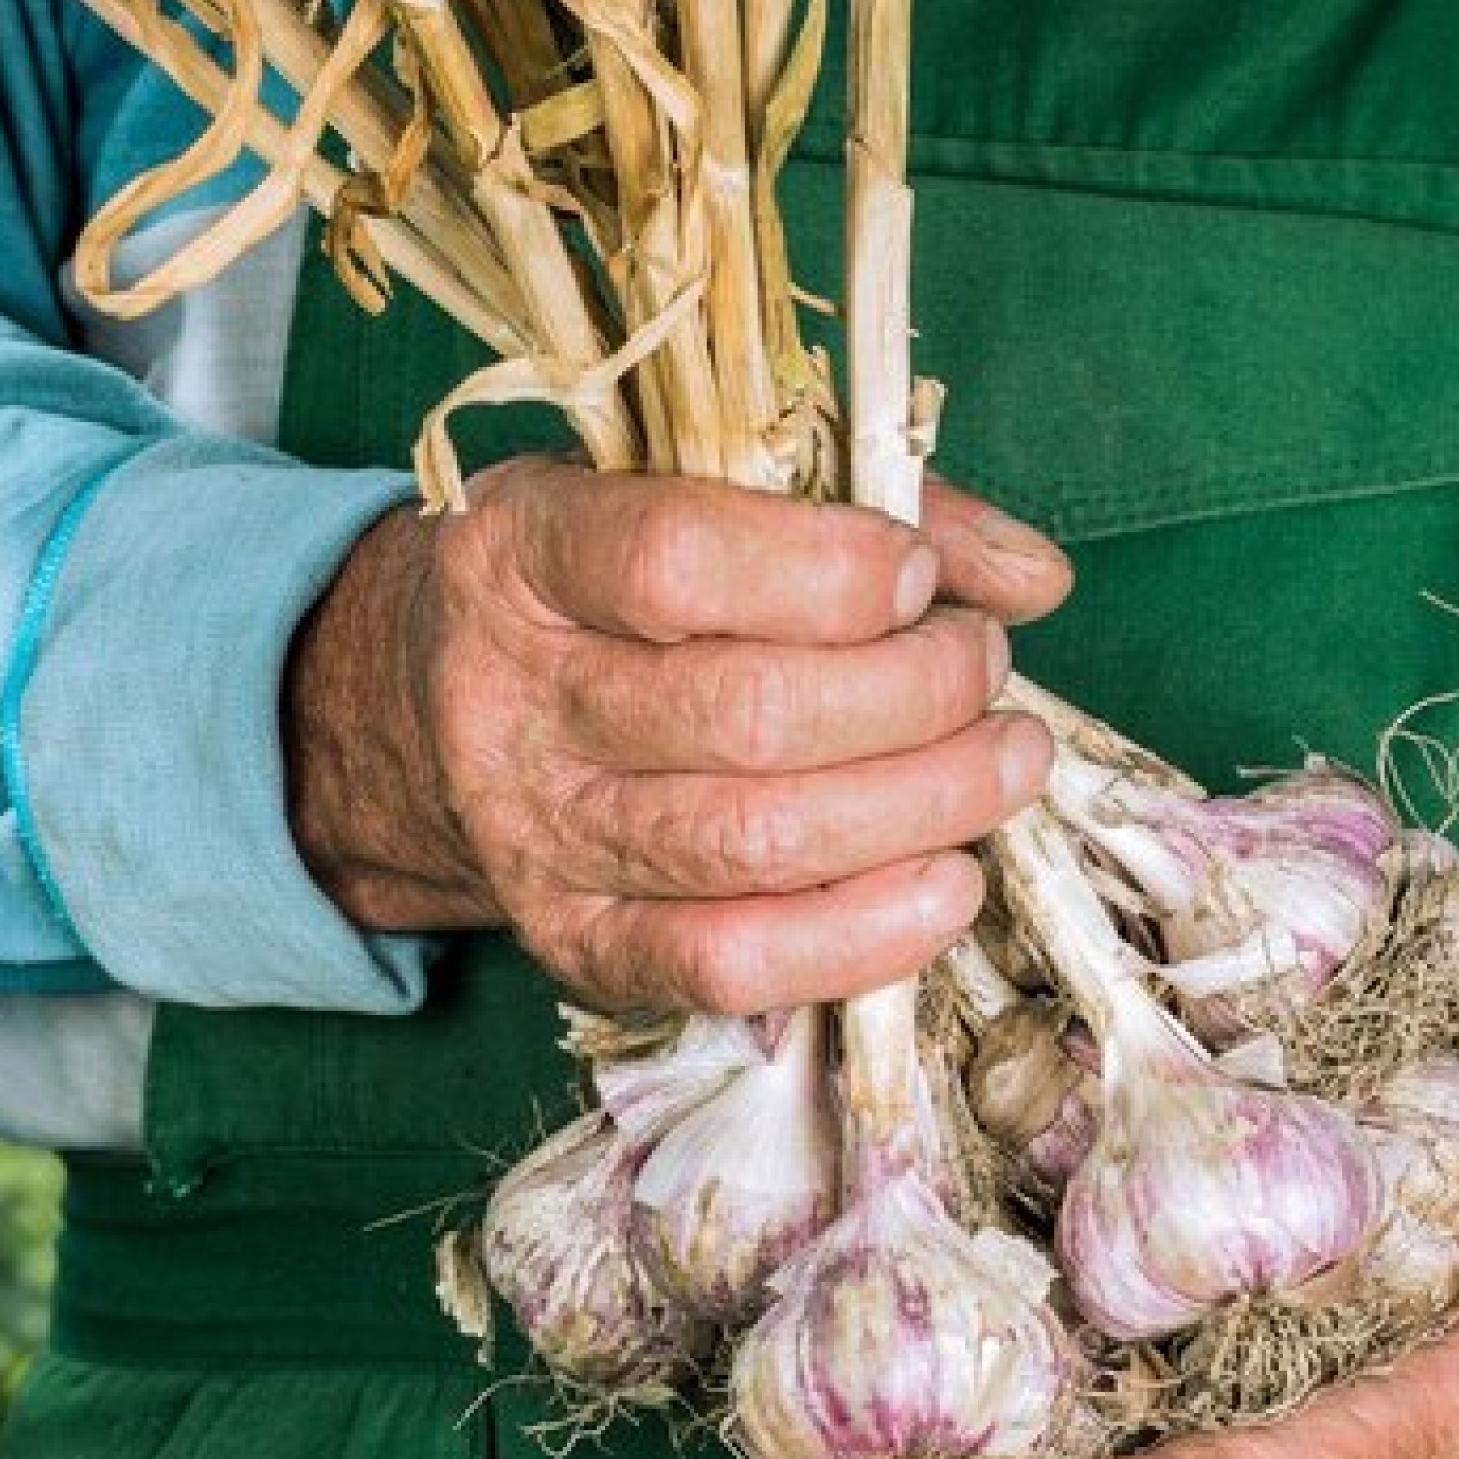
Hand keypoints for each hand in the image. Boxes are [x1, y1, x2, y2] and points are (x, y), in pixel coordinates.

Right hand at [285, 463, 1071, 1011]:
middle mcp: (514, 702)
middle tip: (986, 670)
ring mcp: (540, 838)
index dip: (830, 572)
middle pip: (748, 715)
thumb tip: (1035, 578)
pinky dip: (862, 935)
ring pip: (757, 842)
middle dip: (917, 693)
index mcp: (525, 555)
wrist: (422, 715)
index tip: (918, 574)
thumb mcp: (687, 494)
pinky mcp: (579, 945)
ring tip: (1006, 763)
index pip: (674, 561)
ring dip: (924, 806)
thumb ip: (859, 506)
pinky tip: (948, 885)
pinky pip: (729, 964)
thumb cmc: (601, 588)